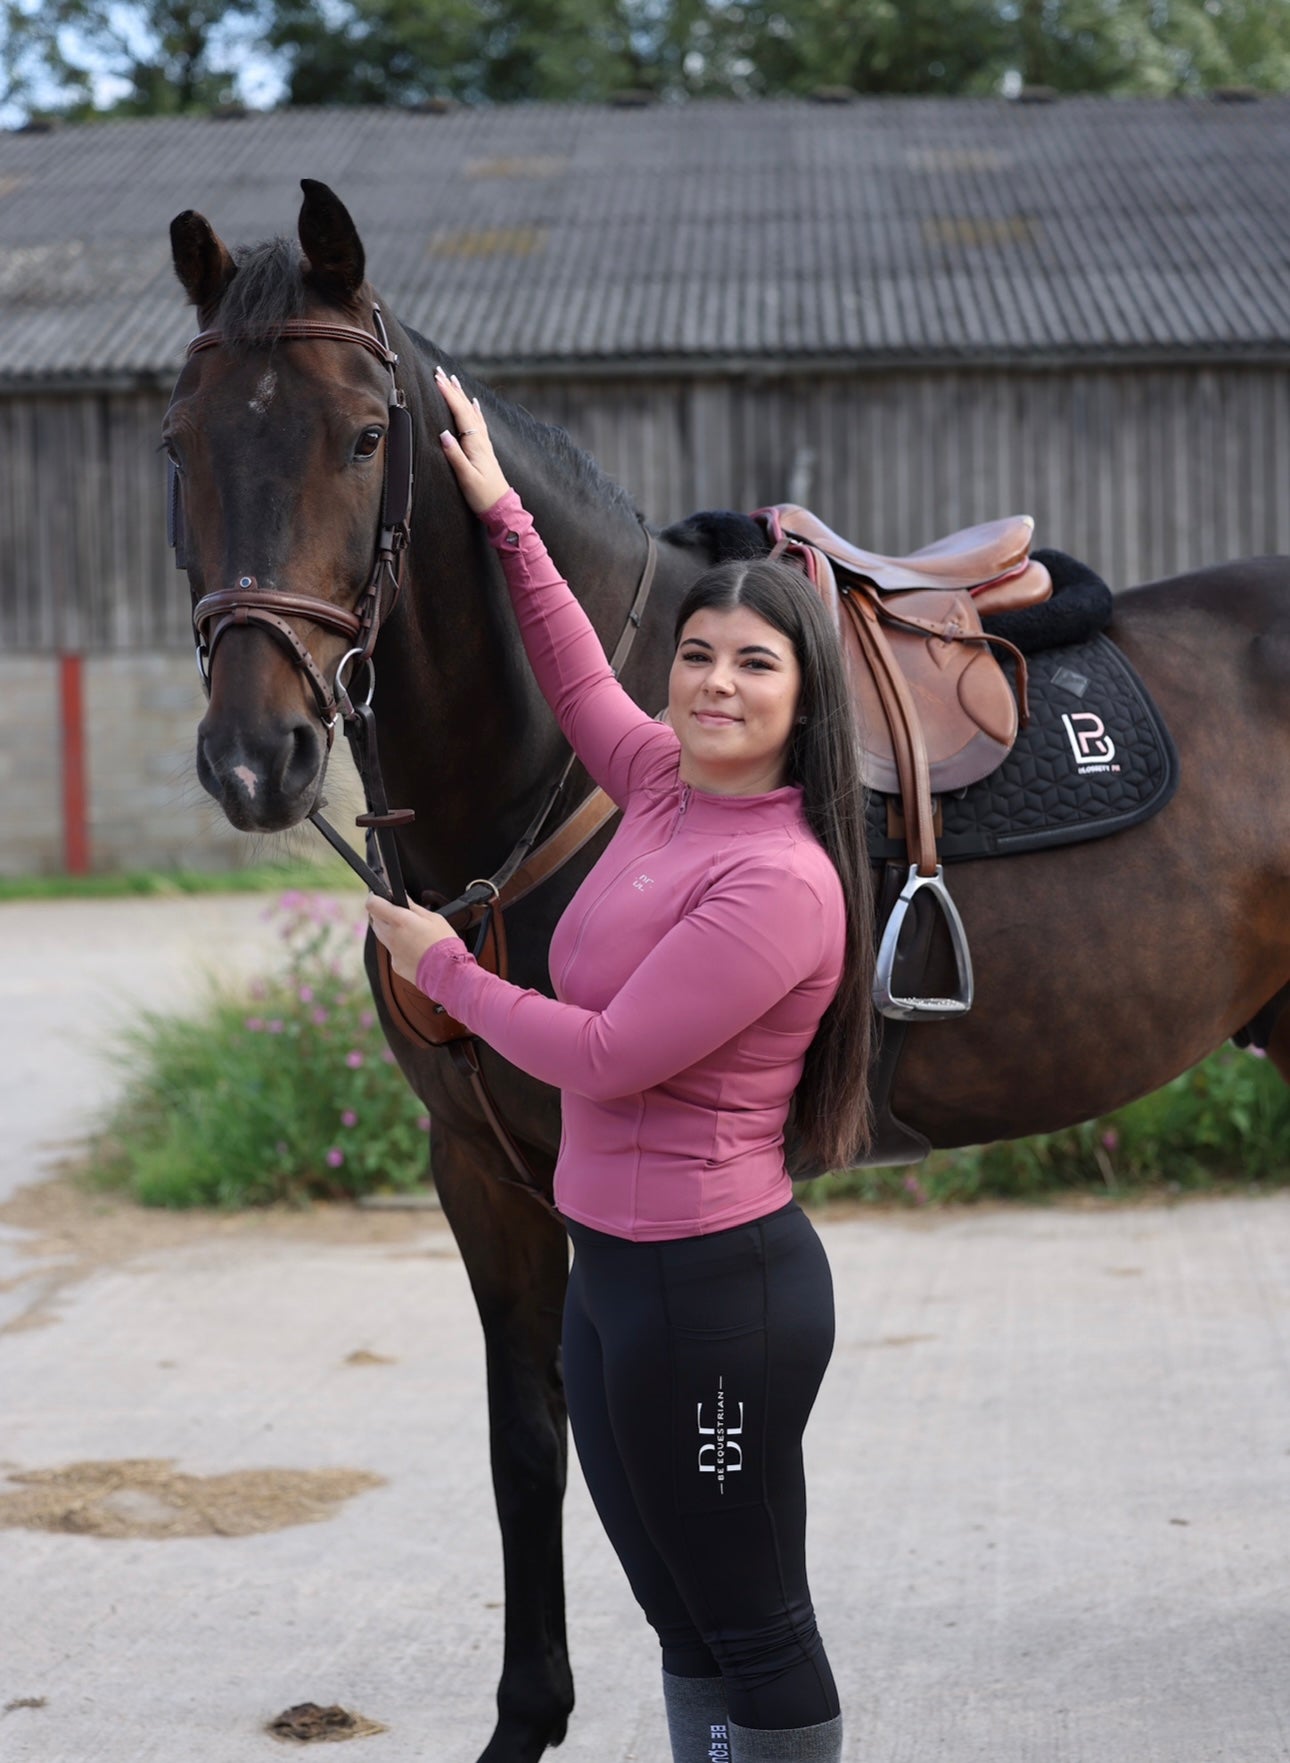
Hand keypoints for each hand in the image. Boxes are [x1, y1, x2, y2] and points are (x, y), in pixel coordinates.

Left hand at [366, 892, 463, 983]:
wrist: (447, 972)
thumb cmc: (443, 944)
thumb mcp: (433, 918)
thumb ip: (414, 907)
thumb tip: (403, 897)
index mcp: (399, 921)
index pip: (373, 904)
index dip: (374, 897)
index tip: (380, 895)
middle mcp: (391, 936)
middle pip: (374, 919)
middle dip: (382, 912)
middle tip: (397, 911)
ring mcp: (392, 952)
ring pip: (381, 935)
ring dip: (388, 928)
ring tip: (407, 929)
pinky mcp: (396, 965)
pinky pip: (392, 950)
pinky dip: (399, 946)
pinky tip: (414, 947)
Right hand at [435, 366, 510, 514]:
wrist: (501, 507)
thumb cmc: (482, 495)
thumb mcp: (466, 478)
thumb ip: (455, 456)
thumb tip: (443, 434)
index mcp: (475, 444)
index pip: (460, 413)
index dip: (448, 395)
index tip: (437, 379)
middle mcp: (481, 439)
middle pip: (466, 408)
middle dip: (452, 388)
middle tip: (440, 371)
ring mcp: (484, 443)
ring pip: (471, 411)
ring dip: (462, 395)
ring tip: (454, 379)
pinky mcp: (484, 448)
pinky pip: (478, 421)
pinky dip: (474, 409)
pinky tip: (473, 402)